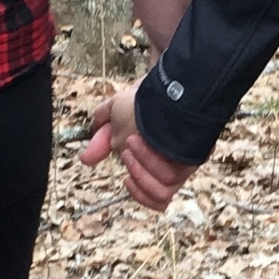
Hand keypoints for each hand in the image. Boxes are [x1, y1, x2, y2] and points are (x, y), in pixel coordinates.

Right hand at [80, 87, 199, 215]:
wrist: (166, 80)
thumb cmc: (144, 98)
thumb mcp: (115, 116)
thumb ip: (101, 138)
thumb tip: (86, 159)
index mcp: (160, 162)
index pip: (156, 198)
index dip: (138, 193)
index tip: (125, 178)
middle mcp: (176, 166)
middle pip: (158, 194)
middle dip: (135, 173)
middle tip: (127, 150)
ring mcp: (185, 162)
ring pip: (163, 189)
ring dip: (141, 168)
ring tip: (134, 142)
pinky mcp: (193, 156)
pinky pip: (171, 178)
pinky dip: (151, 163)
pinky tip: (145, 142)